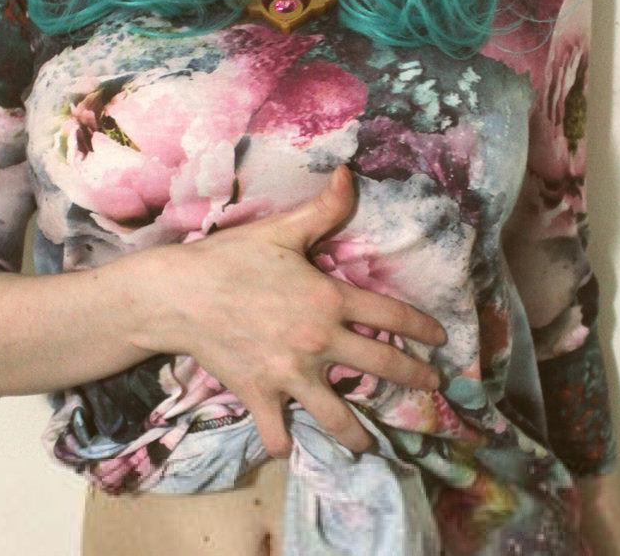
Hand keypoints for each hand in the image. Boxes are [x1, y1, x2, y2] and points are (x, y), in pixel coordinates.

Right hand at [139, 165, 445, 458]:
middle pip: (382, 366)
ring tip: (371, 444)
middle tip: (432, 386)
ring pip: (338, 416)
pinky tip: (289, 446)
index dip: (423, 327)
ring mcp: (290, 375)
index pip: (392, 315)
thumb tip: (350, 172)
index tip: (441, 339)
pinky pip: (278, 432)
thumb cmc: (231, 257)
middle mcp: (319, 342)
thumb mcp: (281, 230)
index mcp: (329, 299)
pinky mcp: (260, 396)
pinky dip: (283, 442)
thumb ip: (323, 208)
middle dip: (415, 378)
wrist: (179, 294)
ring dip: (359, 435)